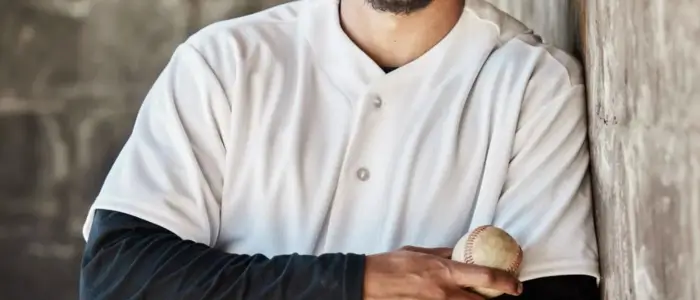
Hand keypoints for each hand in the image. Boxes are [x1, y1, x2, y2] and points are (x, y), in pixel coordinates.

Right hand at [363, 246, 521, 299]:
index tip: (516, 285)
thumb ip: (442, 254)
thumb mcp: (419, 251)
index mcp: (445, 272)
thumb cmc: (390, 264)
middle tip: (499, 293)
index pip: (485, 277)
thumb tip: (459, 251)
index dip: (506, 282)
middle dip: (491, 299)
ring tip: (474, 295)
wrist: (368, 282)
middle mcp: (444, 292)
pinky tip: (453, 297)